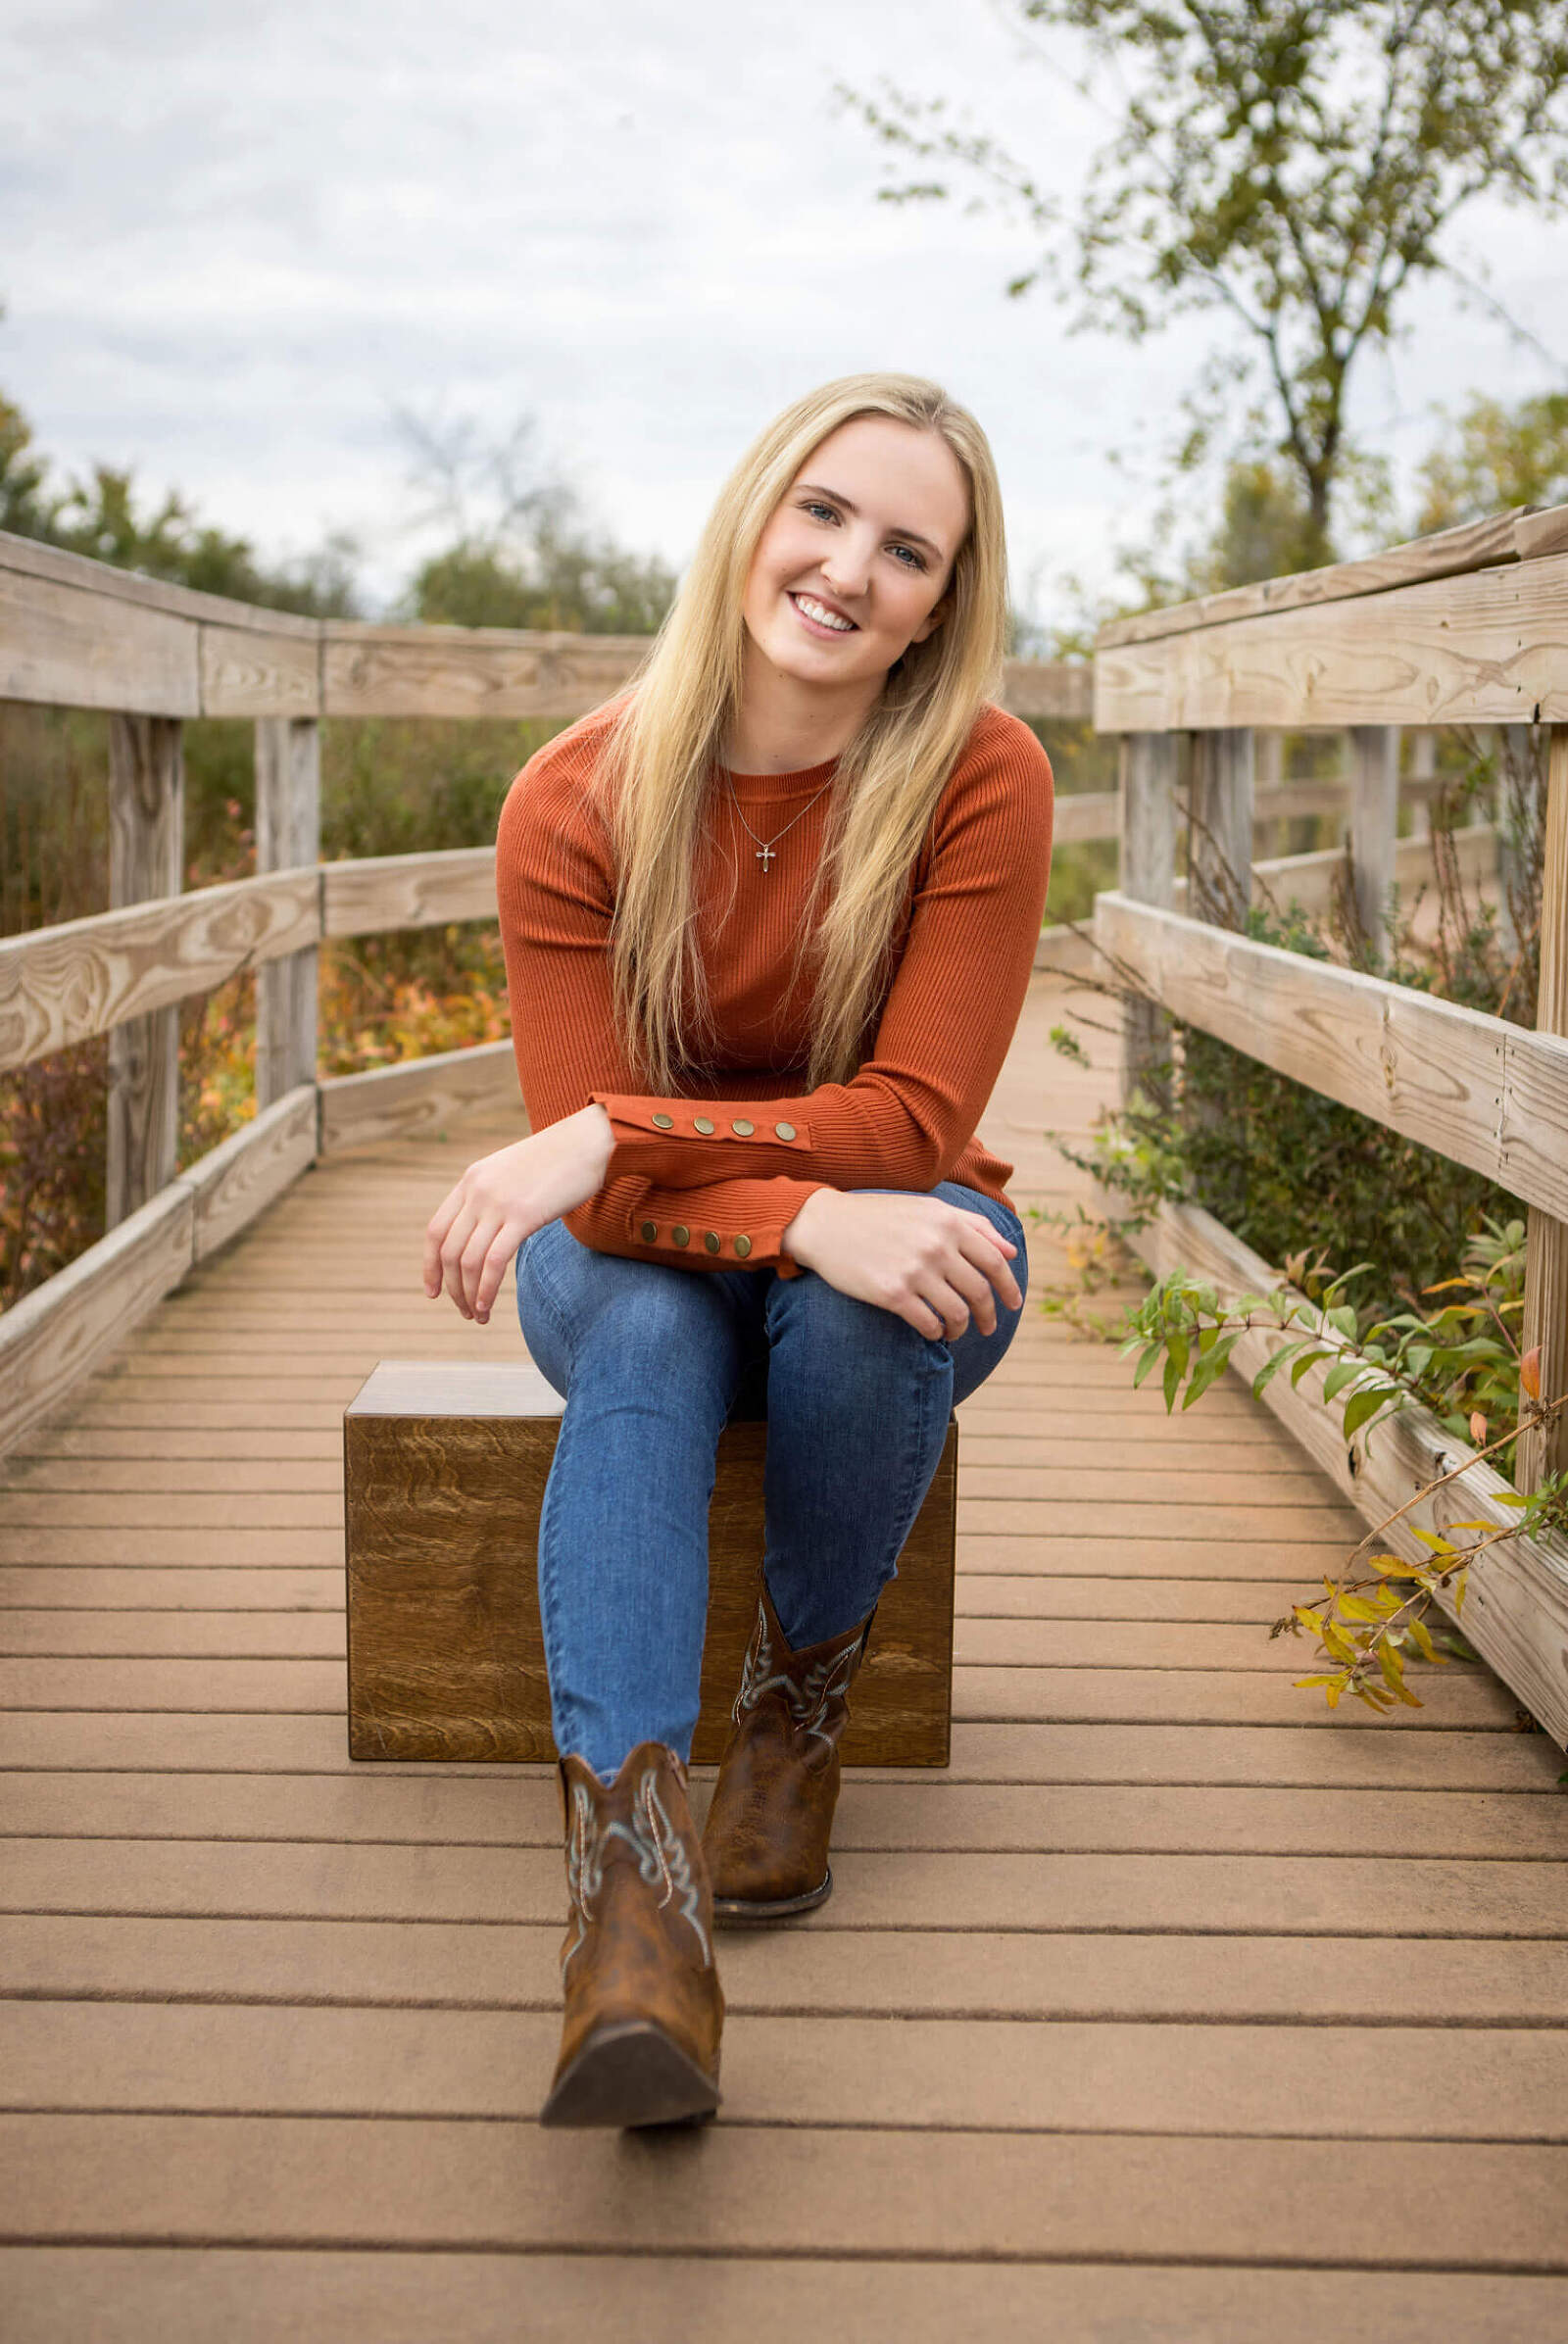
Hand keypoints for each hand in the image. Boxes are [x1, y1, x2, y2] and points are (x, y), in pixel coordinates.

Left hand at [422, 1105, 612, 1323]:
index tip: (433, 1291)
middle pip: (449, 1251)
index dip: (429, 1266)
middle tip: (463, 1310)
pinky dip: (485, 1289)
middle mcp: (477, 1192)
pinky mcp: (523, 1216)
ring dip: (468, 1295)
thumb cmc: (558, 1161)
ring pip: (467, 1261)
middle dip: (452, 1288)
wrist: (588, 1141)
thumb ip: (493, 1197)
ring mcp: (498, 1204)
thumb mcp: (512, 1173)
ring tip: (478, 1315)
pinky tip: (487, 1306)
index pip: (435, 1231)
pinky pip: (493, 1261)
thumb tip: (488, 1231)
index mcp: (470, 1181)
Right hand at [781, 1190, 1021, 1338]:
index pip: (995, 1261)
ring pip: (957, 1313)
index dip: (1009, 1287)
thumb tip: (1011, 1251)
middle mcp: (936, 1245)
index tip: (1014, 1304)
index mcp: (948, 1222)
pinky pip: (928, 1323)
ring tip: (956, 1332)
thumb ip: (973, 1225)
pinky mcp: (892, 1293)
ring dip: (962, 1329)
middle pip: (980, 1291)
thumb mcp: (928, 1208)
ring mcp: (914, 1270)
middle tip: (988, 1327)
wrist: (825, 1224)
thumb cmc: (879, 1215)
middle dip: (989, 1315)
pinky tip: (932, 1332)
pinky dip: (936, 1333)